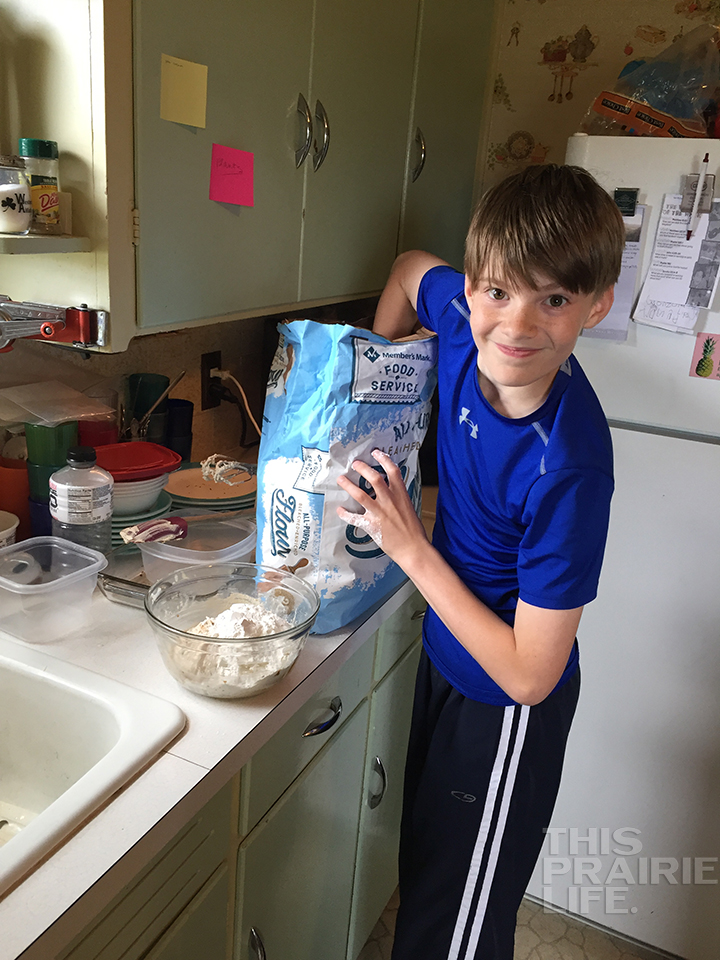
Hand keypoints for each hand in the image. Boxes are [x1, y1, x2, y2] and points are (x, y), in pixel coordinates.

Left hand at [336, 449, 427, 569]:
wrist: (413, 549)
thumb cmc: (413, 530)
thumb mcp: (408, 507)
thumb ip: (398, 497)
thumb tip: (389, 489)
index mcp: (401, 495)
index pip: (393, 471)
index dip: (383, 459)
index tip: (375, 453)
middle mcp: (389, 501)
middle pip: (373, 478)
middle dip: (362, 468)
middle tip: (355, 464)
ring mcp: (380, 513)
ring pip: (360, 495)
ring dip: (348, 486)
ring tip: (341, 479)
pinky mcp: (372, 526)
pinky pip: (354, 518)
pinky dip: (345, 514)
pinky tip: (340, 510)